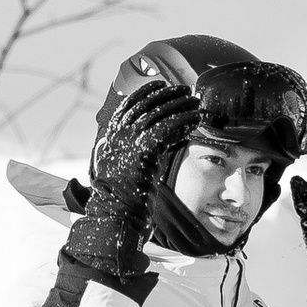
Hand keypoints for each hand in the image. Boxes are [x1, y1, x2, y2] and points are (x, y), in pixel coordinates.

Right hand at [61, 81, 196, 300]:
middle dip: (167, 96)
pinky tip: (196, 118)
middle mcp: (115, 138)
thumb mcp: (121, 174)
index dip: (146, 93)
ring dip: (179, 105)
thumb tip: (146, 147)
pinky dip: (183, 120)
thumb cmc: (120, 204)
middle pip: (144, 106)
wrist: (113, 220)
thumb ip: (129, 156)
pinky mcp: (142, 154)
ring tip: (196, 102)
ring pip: (157, 115)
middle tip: (186, 91)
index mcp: (109, 140)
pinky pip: (166, 129)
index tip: (162, 86)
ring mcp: (127, 145)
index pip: (127, 107)